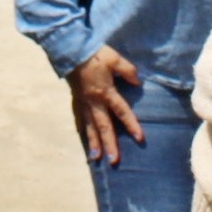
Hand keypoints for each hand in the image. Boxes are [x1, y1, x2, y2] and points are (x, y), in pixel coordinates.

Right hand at [67, 45, 143, 164]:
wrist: (71, 51)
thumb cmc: (95, 55)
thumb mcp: (115, 59)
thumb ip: (128, 71)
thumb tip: (138, 82)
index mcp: (106, 92)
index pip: (122, 111)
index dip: (132, 125)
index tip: (140, 138)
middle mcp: (94, 102)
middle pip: (104, 126)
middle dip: (109, 144)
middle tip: (113, 160)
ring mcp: (83, 103)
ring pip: (89, 127)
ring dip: (93, 143)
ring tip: (95, 158)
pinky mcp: (76, 100)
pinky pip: (79, 119)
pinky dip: (82, 130)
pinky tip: (84, 139)